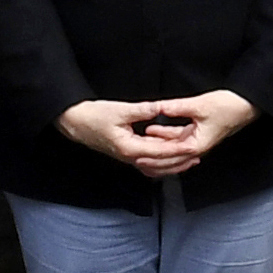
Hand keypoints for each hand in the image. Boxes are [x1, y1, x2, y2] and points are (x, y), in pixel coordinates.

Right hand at [56, 91, 258, 179]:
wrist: (75, 123)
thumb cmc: (95, 115)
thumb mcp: (121, 110)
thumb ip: (143, 110)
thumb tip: (161, 107)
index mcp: (129, 148)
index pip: (159, 153)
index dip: (177, 150)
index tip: (193, 148)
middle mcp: (129, 157)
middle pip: (158, 164)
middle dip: (178, 161)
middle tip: (197, 156)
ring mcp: (127, 157)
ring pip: (153, 165)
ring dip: (170, 163)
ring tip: (188, 158)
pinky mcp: (125, 152)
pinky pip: (146, 161)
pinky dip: (160, 160)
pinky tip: (168, 154)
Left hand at [135, 90, 259, 177]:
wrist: (246, 105)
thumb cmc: (228, 106)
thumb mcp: (200, 105)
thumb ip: (177, 107)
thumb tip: (159, 107)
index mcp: (196, 145)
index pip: (169, 155)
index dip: (152, 155)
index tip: (137, 154)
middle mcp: (196, 148)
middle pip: (169, 157)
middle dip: (151, 156)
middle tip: (133, 154)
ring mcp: (197, 142)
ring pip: (173, 149)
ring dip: (157, 146)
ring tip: (142, 140)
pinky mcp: (199, 134)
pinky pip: (178, 140)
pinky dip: (166, 137)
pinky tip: (156, 131)